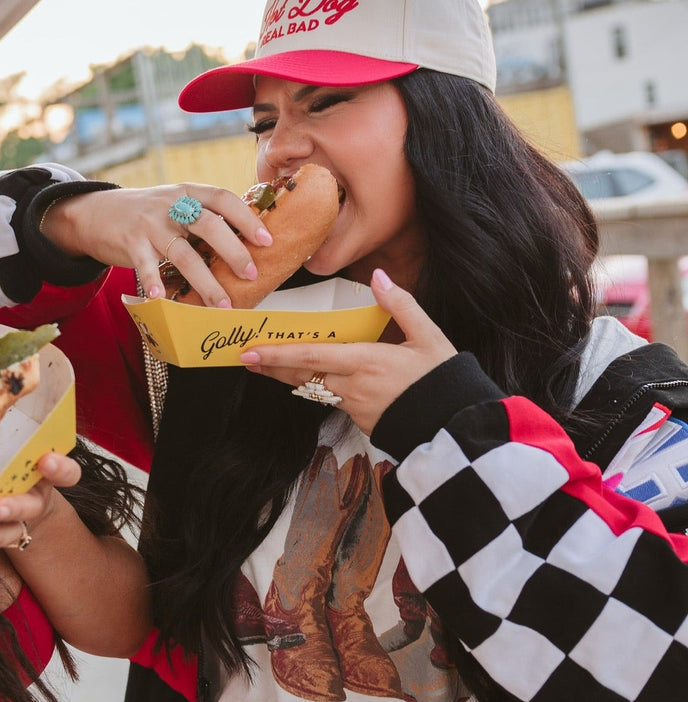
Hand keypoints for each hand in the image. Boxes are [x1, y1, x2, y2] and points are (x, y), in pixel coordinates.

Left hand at [0, 450, 81, 551]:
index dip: (60, 469)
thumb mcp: (17, 451)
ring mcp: (22, 521)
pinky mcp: (4, 537)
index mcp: (44, 473)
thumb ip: (12, 435)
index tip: (46, 462)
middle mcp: (36, 499)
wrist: (17, 498)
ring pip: (12, 529)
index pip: (66, 474)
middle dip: (15, 507)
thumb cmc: (12, 463)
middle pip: (31, 506)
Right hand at [43, 184, 272, 307]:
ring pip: (184, 253)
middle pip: (209, 226)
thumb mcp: (175, 204)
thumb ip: (202, 216)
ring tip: (222, 305)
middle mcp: (171, 204)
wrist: (95, 212)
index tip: (266, 240)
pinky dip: (155, 282)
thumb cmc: (146, 214)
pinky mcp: (130, 242)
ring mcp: (150, 223)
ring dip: (205, 282)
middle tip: (251, 274)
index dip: (247, 218)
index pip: (223, 198)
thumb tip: (245, 243)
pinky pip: (146, 265)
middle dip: (234, 252)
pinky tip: (164, 299)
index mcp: (188, 192)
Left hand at [239, 269, 456, 434]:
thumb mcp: (429, 336)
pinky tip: (312, 381)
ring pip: (315, 390)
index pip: (312, 357)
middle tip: (247, 359)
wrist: (455, 425)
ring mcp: (355, 408)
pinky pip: (334, 401)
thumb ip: (401, 305)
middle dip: (273, 368)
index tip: (251, 353)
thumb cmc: (443, 380)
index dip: (278, 356)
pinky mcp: (361, 421)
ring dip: (291, 379)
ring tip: (268, 368)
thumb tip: (380, 276)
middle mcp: (354, 387)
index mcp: (366, 362)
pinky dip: (320, 389)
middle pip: (303, 376)